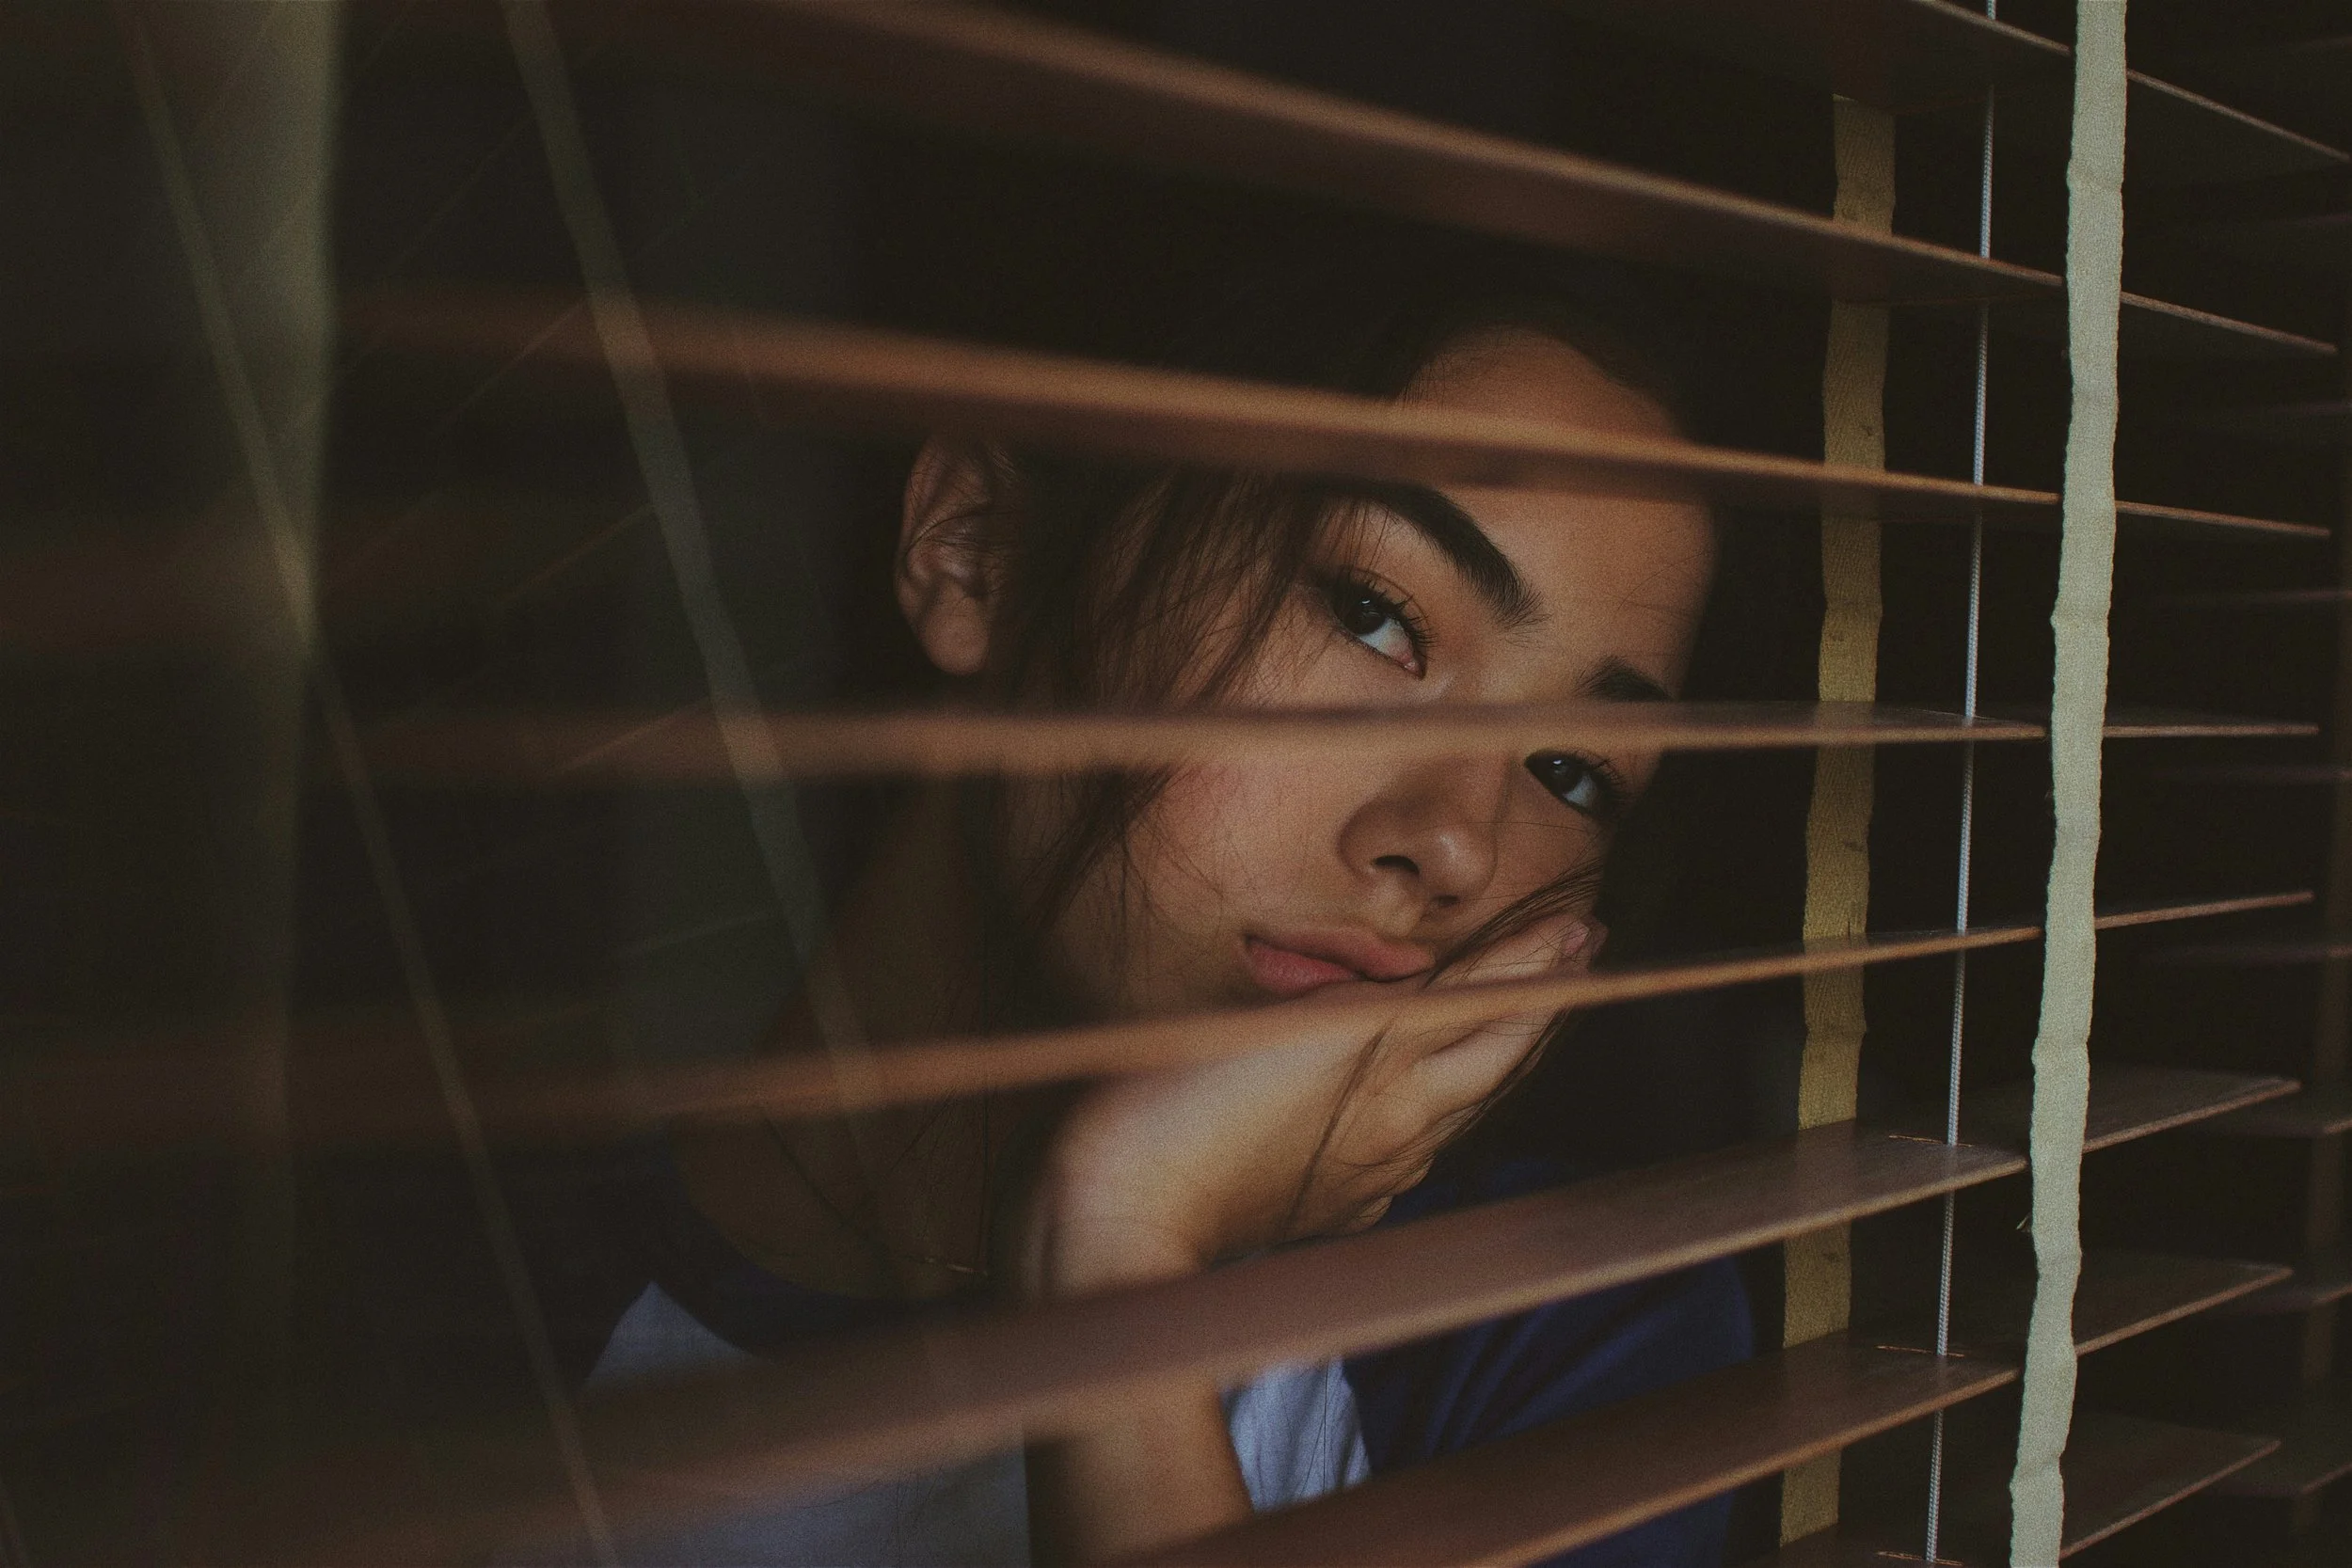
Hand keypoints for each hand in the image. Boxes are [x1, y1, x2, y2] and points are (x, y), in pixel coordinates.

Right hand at [1011, 912, 1599, 1299]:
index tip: (1586, 924)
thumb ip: (1404, 996)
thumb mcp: (1308, 1028)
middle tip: (1574, 956)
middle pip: (1491, 1061)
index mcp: (1397, 1081)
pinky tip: (1417, 1115)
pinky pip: (1400, 1154)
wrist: (1117, 1229)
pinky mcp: (1321, 1206)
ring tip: (1511, 1015)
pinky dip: (1428, 1112)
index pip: (1497, 1008)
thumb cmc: (1191, 1115)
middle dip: (1537, 1007)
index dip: (1543, 962)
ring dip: (1488, 1054)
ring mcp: (1360, 1175)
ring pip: (1450, 1107)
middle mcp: (1396, 1134)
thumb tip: (1497, 973)